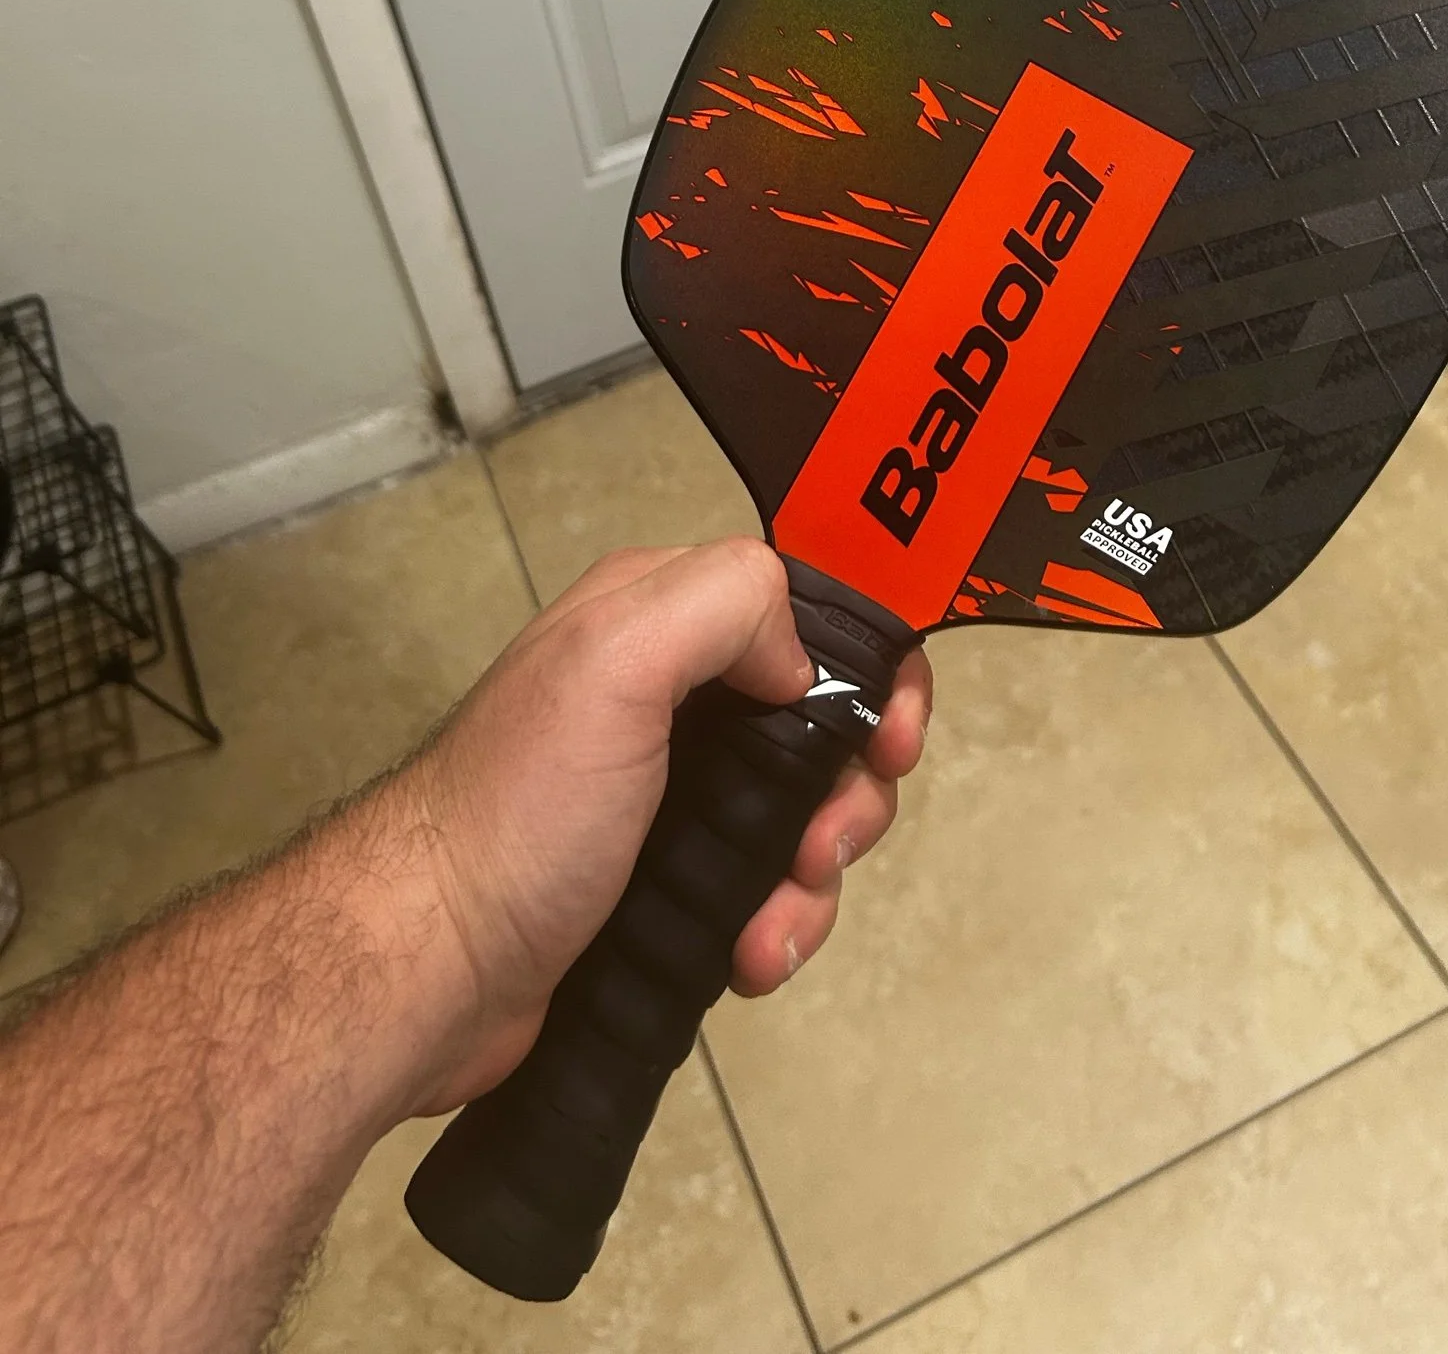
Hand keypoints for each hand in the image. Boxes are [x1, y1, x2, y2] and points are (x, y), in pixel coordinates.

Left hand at [373, 538, 931, 1113]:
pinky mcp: (667, 882)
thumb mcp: (615, 661)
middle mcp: (670, 694)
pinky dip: (777, 926)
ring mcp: (670, 794)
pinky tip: (750, 962)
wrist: (427, 968)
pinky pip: (764, 891)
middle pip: (823, 724)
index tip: (892, 741)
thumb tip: (802, 665)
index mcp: (659, 616)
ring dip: (813, 879)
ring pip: (803, 818)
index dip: (871, 671)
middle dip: (850, 793)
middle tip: (823, 848)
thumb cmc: (524, 807)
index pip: (806, 609)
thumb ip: (725, 606)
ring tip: (771, 930)